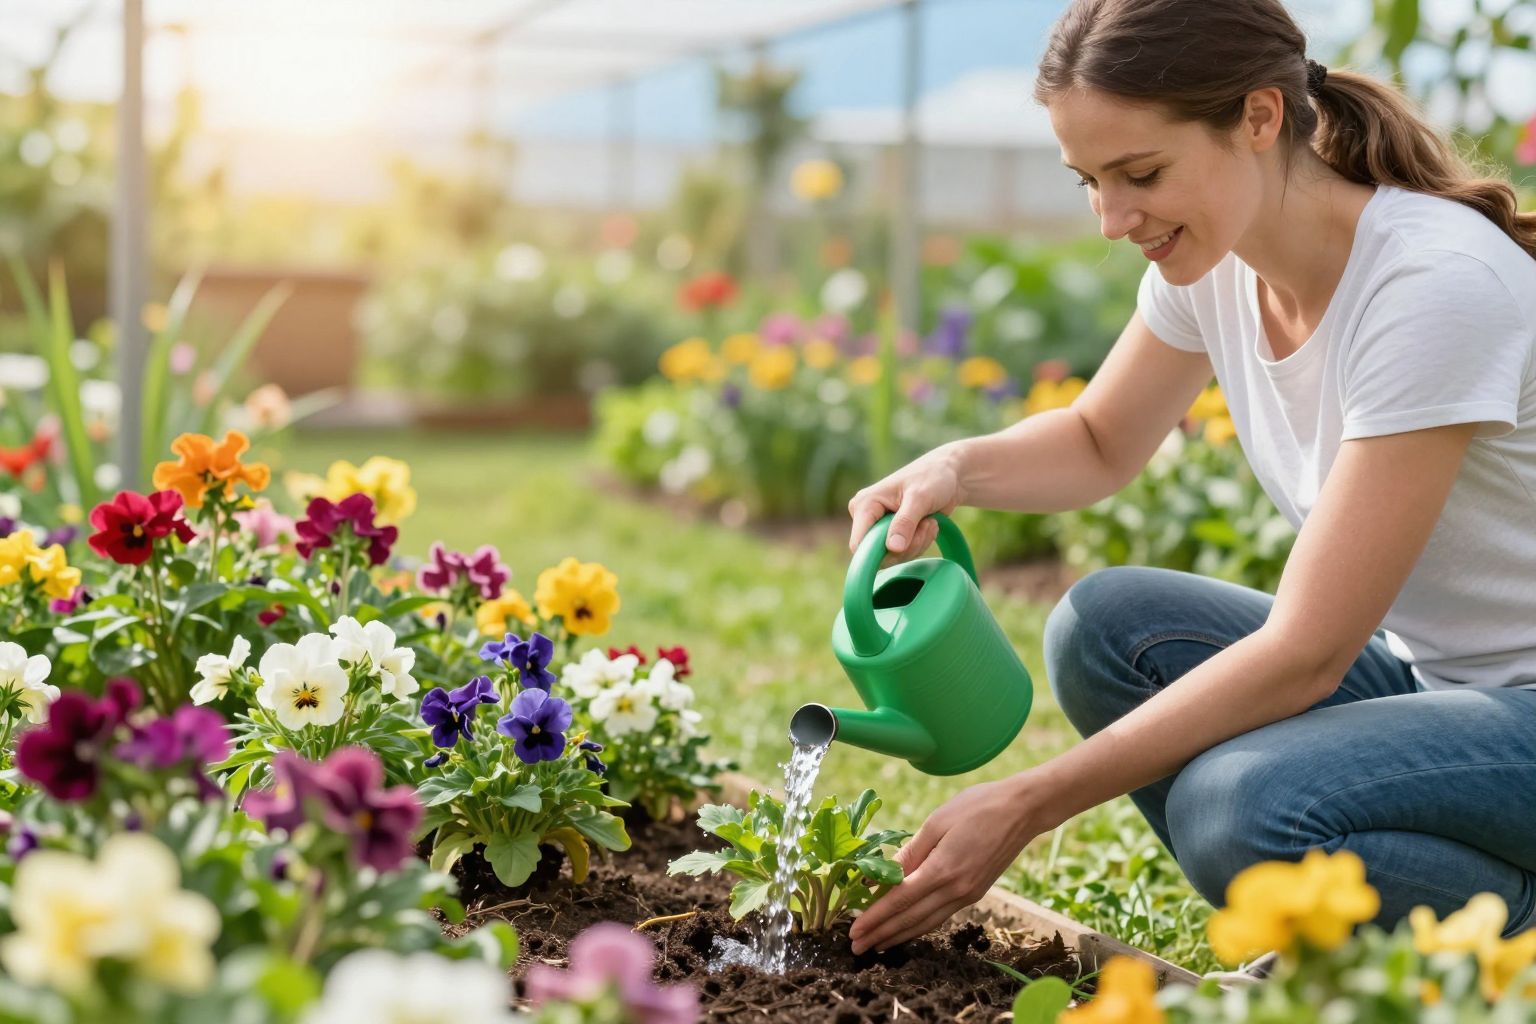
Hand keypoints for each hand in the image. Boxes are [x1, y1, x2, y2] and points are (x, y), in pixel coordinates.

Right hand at [848, 442, 968, 567]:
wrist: (948, 475)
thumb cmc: (932, 477)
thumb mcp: (920, 497)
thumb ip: (905, 522)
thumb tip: (893, 548)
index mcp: (865, 504)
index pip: (859, 543)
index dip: (877, 554)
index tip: (903, 547)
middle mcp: (867, 518)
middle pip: (878, 554)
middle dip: (907, 546)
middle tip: (926, 526)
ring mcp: (880, 528)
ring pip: (893, 556)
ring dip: (917, 543)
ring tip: (929, 522)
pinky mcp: (893, 535)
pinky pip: (903, 554)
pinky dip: (920, 544)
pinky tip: (929, 525)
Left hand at [848, 774, 1046, 954]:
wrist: (1022, 810)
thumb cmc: (977, 807)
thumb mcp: (936, 822)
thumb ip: (909, 853)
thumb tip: (880, 875)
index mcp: (943, 870)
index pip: (900, 901)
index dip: (875, 918)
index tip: (854, 931)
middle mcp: (956, 890)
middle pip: (911, 919)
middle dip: (881, 934)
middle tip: (856, 948)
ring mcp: (968, 894)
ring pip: (926, 923)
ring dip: (899, 936)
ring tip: (876, 945)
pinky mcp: (974, 893)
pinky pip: (940, 915)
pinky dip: (920, 926)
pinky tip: (907, 929)